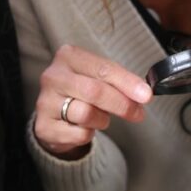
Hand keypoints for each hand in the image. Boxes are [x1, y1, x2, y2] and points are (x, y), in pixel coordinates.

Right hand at [34, 44, 152, 159]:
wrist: (55, 115)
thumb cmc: (82, 91)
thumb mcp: (99, 78)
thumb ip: (119, 82)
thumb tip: (143, 93)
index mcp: (68, 56)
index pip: (102, 69)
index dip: (127, 83)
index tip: (146, 95)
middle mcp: (53, 76)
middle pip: (94, 91)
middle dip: (121, 104)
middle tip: (137, 113)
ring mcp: (45, 101)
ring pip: (86, 114)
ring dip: (102, 119)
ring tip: (101, 117)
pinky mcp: (44, 126)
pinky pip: (79, 134)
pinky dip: (88, 134)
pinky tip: (84, 127)